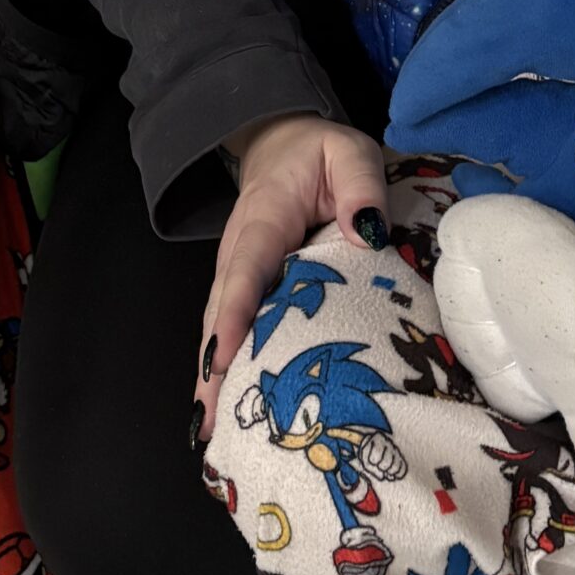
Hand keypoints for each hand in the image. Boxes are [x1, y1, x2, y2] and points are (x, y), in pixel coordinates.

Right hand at [194, 114, 388, 418]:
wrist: (281, 143)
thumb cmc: (320, 153)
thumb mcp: (349, 152)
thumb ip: (359, 186)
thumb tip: (366, 234)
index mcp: (264, 218)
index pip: (247, 269)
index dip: (234, 315)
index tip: (222, 359)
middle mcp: (240, 250)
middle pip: (221, 310)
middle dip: (213, 365)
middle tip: (209, 421)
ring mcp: (237, 270)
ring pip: (218, 326)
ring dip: (213, 376)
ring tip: (209, 431)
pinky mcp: (244, 286)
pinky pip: (230, 327)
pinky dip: (223, 367)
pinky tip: (222, 408)